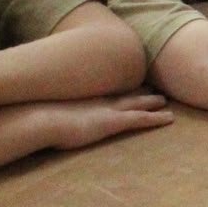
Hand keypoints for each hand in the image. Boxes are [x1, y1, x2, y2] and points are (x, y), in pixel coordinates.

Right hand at [43, 92, 172, 149]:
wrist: (41, 118)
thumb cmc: (38, 118)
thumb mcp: (45, 113)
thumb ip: (49, 113)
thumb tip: (41, 115)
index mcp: (85, 99)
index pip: (107, 92)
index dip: (119, 88)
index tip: (128, 84)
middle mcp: (99, 101)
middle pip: (124, 94)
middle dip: (139, 91)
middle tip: (152, 89)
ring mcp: (108, 110)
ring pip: (137, 104)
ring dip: (152, 102)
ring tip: (165, 101)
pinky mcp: (113, 122)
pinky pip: (140, 119)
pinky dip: (156, 118)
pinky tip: (169, 119)